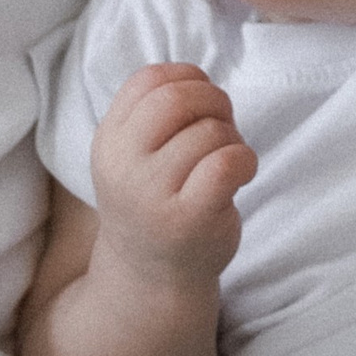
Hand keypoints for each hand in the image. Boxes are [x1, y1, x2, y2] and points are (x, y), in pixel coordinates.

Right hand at [88, 63, 255, 282]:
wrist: (152, 277)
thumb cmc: (157, 204)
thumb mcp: (136, 155)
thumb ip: (155, 114)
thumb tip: (198, 78)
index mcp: (109, 141)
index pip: (149, 80)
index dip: (187, 78)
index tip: (200, 103)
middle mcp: (123, 165)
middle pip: (177, 99)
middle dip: (214, 101)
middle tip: (224, 125)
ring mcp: (153, 193)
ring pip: (210, 132)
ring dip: (232, 138)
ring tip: (225, 163)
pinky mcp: (189, 217)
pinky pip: (228, 162)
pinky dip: (245, 159)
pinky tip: (240, 175)